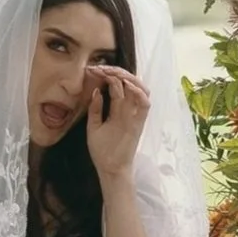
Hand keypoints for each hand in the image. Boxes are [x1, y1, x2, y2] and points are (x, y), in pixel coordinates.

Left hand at [84, 64, 149, 182]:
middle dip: (117, 72)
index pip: (116, 85)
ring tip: (114, 73)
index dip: (106, 75)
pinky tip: (128, 85)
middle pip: (129, 83)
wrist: (109, 168)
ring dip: (129, 78)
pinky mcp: (139, 123)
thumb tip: (96, 90)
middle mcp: (128, 109)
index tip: (92, 70)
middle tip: (101, 68)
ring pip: (141, 89)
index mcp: (117, 109)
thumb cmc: (102, 150)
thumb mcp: (93, 126)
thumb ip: (96, 109)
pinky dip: (139, 92)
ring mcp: (135, 115)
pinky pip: (145, 104)